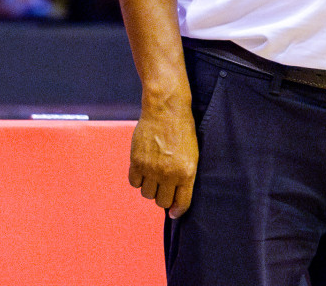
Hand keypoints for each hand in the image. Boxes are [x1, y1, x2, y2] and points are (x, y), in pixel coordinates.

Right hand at [128, 94, 197, 217]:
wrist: (166, 111)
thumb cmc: (182, 132)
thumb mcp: (192, 156)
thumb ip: (185, 177)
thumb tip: (175, 197)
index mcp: (186, 174)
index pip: (181, 203)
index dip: (177, 211)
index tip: (173, 213)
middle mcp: (168, 174)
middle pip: (162, 202)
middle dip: (163, 197)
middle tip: (162, 187)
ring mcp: (151, 168)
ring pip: (147, 194)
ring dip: (149, 188)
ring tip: (152, 177)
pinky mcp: (136, 160)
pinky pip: (134, 182)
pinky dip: (137, 180)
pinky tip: (142, 171)